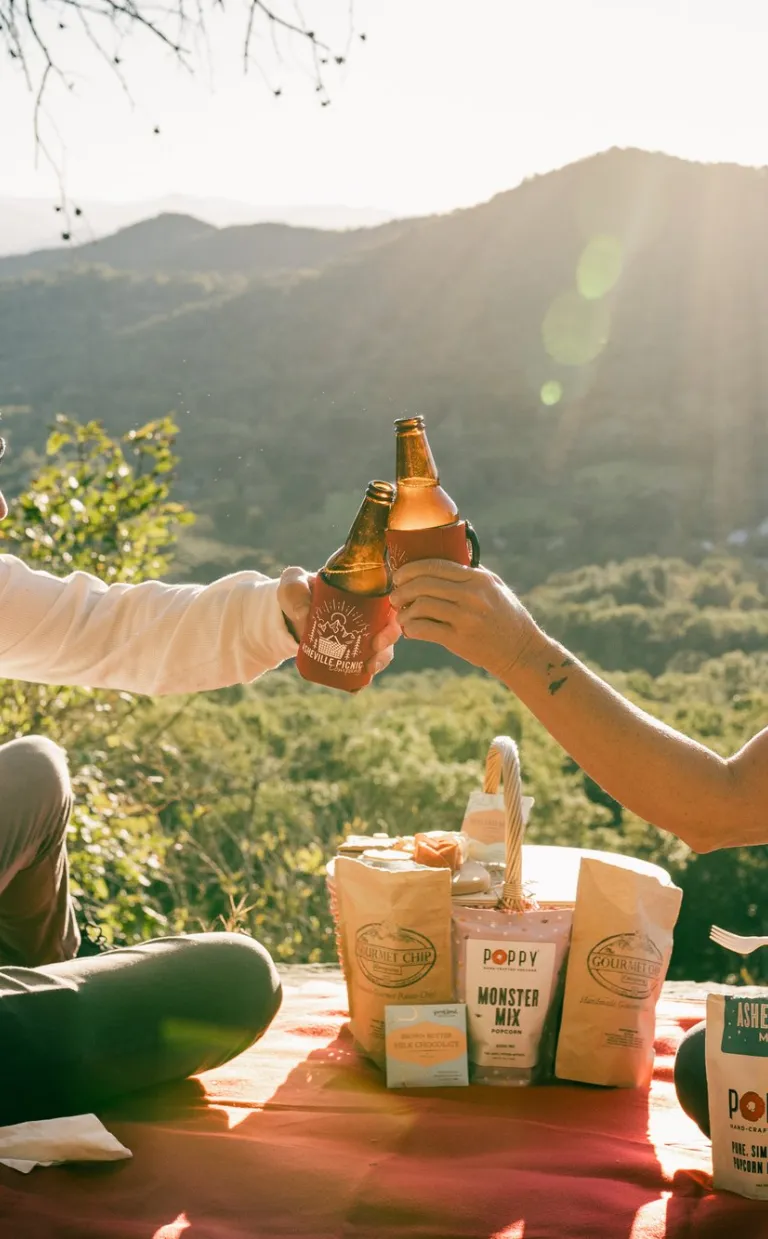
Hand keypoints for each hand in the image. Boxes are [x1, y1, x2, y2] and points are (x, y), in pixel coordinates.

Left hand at [278, 566, 400, 677]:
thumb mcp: (293, 586)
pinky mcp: (349, 654)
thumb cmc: (296, 593)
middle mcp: (367, 616)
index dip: (393, 616)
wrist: (286, 615)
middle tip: (375, 648)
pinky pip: (361, 668)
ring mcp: (360, 636)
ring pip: (381, 650)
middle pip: (389, 628)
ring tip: (369, 670)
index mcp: (362, 594)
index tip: (384, 626)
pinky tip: (356, 688)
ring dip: (380, 661)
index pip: (388, 603)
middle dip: (388, 641)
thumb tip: (304, 614)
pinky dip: (361, 679)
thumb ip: (296, 593)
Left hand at [390, 560, 537, 681]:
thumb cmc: (507, 616)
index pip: (435, 565)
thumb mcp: (495, 587)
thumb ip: (472, 573)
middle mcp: (471, 595)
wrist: (520, 650)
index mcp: (477, 579)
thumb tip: (445, 560)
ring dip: (404, 612)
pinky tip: (411, 630)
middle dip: (401, 589)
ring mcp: (465, 618)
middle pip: (423, 584)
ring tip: (401, 616)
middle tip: (395, 596)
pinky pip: (424, 629)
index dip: (410, 569)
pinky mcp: (459, 640)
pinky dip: (411, 629)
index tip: (399, 576)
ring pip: (420, 606)